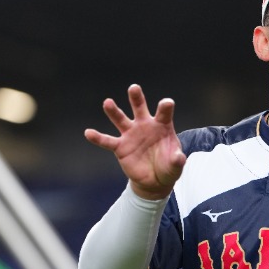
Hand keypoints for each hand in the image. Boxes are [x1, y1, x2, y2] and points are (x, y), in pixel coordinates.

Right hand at [84, 84, 186, 199]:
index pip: (164, 113)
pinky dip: (98, 138)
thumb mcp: (175, 166)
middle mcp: (145, 125)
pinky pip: (107, 141)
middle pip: (140, 108)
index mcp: (162, 125)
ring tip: (108, 102)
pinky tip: (88, 133)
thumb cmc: (168, 167)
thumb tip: (179, 157)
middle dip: (136, 98)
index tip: (167, 103)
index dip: (165, 107)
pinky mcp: (120, 147)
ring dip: (114, 111)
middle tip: (134, 88)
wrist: (155, 180)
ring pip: (121, 119)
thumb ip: (177, 160)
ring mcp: (131, 135)